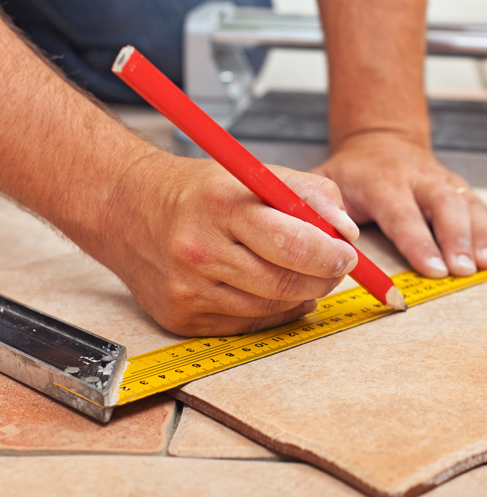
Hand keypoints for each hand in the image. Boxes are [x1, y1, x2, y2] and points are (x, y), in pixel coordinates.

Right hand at [106, 153, 358, 335]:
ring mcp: (188, 288)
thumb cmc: (200, 191)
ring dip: (300, 295)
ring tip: (302, 273)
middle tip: (335, 267)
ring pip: (271, 307)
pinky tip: (274, 291)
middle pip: (286, 283)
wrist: (127, 208)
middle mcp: (200, 249)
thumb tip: (347, 232)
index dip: (331, 255)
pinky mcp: (180, 317)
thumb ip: (311, 194)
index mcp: (224, 205)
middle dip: (324, 278)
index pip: (294, 242)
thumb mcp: (256, 174)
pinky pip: (247, 324)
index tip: (347, 254)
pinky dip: (272, 311)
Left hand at [313, 131, 486, 277]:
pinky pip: (478, 204)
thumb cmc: (352, 172)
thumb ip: (323, 209)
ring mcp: (440, 179)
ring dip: (480, 234)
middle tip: (464, 270)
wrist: (380, 141)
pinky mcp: (456, 185)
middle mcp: (417, 177)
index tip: (433, 269)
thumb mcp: (325, 182)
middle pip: (444, 204)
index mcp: (382, 180)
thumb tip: (331, 242)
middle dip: (457, 238)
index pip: (402, 213)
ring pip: (466, 203)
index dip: (419, 242)